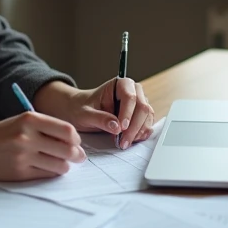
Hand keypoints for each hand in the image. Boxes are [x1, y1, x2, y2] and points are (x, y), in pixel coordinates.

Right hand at [0, 111, 85, 180]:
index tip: (77, 142)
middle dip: (77, 155)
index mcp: (29, 119)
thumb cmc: (1, 134)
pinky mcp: (20, 173)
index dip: (76, 138)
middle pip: (67, 149)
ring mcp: (23, 156)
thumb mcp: (22, 122)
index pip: (67, 130)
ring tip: (62, 163)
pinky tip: (48, 168)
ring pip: (60, 165)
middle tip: (79, 157)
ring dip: (65, 166)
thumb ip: (46, 127)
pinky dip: (51, 172)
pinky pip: (47, 175)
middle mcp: (27, 136)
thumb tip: (75, 142)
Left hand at [35, 79, 156, 148]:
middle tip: (123, 141)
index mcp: (120, 84)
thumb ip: (100, 118)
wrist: (80, 111)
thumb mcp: (85, 114)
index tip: (121, 127)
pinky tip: (131, 140)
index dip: (127, 113)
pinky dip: (141, 134)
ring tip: (124, 143)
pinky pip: (147, 124)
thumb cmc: (82, 108)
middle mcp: (133, 91)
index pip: (130, 96)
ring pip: (147, 117)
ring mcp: (139, 103)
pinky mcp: (140, 115)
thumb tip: (116, 126)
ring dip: (138, 132)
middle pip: (142, 107)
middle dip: (134, 127)